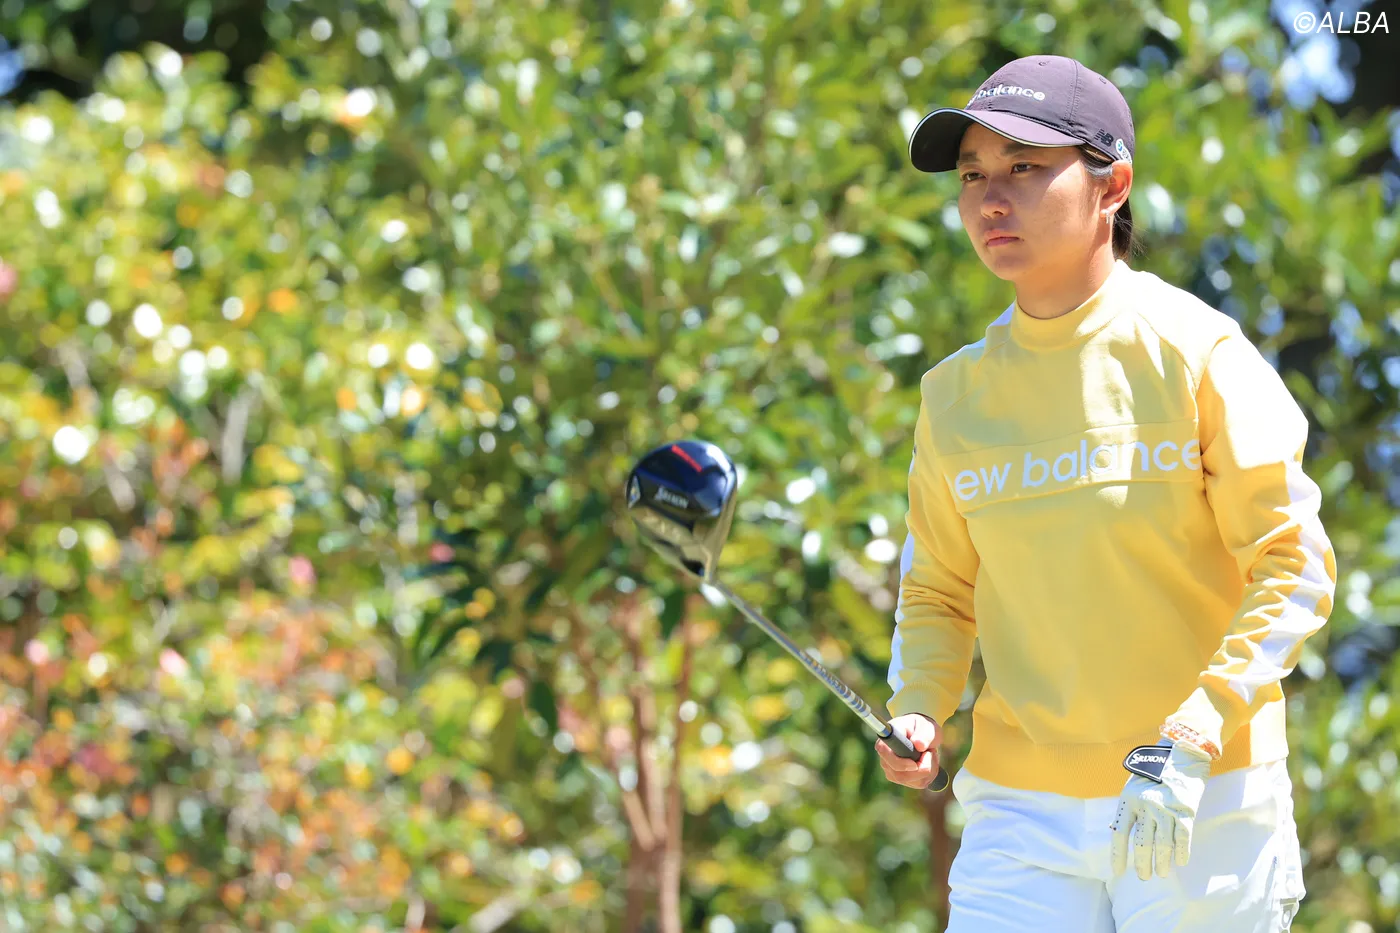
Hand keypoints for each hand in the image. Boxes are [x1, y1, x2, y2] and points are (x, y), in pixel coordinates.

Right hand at [875, 713, 940, 788]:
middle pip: (899, 775)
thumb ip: (924, 734)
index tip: (916, 763)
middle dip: (922, 768)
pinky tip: (929, 763)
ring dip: (928, 770)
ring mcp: (891, 770)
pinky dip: (929, 776)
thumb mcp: (926, 726)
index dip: (901, 763)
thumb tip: (918, 744)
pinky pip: (917, 784)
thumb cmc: (922, 727)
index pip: (885, 754)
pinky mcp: (900, 778)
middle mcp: (885, 757)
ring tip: (930, 754)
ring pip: (911, 781)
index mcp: (888, 739)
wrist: (923, 733)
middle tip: (931, 752)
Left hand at [1110, 740, 1211, 880]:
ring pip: (1163, 844)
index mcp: (1129, 798)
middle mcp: (1146, 805)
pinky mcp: (1186, 810)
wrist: (1183, 750)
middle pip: (1142, 843)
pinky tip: (1181, 862)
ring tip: (1162, 873)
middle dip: (1142, 864)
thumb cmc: (1156, 768)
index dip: (1118, 855)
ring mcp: (1166, 808)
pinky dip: (1182, 852)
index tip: (1118, 872)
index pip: (1120, 833)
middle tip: (1144, 876)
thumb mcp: (1134, 784)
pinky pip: (1183, 837)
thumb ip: (1130, 806)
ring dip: (1162, 862)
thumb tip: (1120, 831)